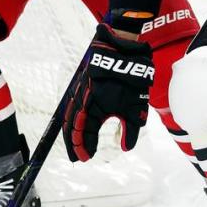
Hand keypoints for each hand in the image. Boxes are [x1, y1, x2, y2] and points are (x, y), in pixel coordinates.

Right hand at [63, 23, 153, 161]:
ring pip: (70, 114)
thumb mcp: (136, 107)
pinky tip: (76, 123)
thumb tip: (124, 148)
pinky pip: (73, 103)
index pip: (83, 133)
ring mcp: (81, 89)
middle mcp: (83, 99)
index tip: (87, 158)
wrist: (125, 48)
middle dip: (72, 143)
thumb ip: (130, 129)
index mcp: (94, 107)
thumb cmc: (132, 78)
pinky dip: (72, 116)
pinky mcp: (83, 82)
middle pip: (71, 126)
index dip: (84, 147)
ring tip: (74, 144)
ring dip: (70, 131)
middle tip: (76, 157)